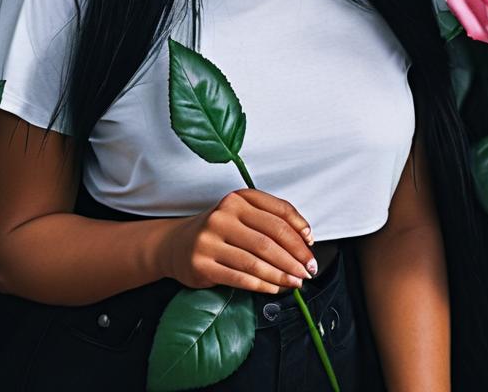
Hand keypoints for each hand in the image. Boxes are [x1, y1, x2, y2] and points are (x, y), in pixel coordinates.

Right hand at [160, 188, 317, 294]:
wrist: (176, 244)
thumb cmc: (219, 230)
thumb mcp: (241, 214)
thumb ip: (270, 219)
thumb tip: (305, 239)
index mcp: (237, 198)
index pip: (278, 212)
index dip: (299, 230)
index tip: (311, 245)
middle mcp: (223, 215)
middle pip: (270, 238)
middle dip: (295, 256)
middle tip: (309, 269)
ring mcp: (210, 240)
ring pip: (256, 259)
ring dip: (282, 274)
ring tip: (296, 282)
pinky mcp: (202, 264)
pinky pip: (240, 276)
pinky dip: (262, 285)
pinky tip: (275, 288)